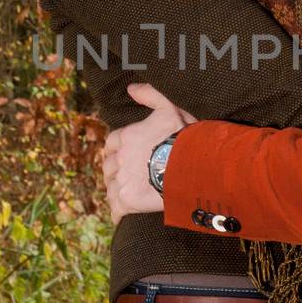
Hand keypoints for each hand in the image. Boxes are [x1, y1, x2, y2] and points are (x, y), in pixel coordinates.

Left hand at [102, 83, 196, 225]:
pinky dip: (118, 212)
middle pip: (108, 166)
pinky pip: (116, 209)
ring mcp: (122, 181)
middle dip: (114, 170)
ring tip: (126, 195)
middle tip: (125, 176)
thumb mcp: (170, 108)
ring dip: (116, 190)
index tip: (122, 154)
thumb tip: (131, 88)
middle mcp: (119, 159)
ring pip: (110, 187)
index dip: (116, 149)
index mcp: (126, 137)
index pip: (111, 143)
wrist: (193, 167)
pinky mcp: (128, 201)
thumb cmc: (184, 137)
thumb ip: (151, 95)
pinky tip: (123, 215)